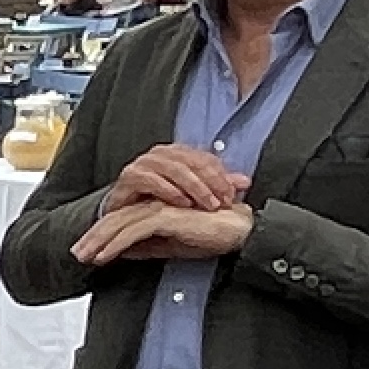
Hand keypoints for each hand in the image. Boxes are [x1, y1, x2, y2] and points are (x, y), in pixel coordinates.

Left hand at [71, 195, 256, 267]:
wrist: (239, 231)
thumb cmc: (212, 234)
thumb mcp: (173, 245)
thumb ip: (149, 246)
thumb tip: (125, 253)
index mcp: (155, 209)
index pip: (121, 220)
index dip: (101, 235)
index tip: (87, 251)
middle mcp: (153, 205)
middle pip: (114, 220)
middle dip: (92, 238)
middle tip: (76, 253)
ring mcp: (159, 209)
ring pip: (119, 224)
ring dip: (97, 242)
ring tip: (83, 257)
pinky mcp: (166, 216)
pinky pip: (133, 231)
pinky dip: (115, 244)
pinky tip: (103, 256)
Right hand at [106, 143, 246, 212]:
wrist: (124, 214)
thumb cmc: (157, 203)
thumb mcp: (193, 195)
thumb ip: (216, 185)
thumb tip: (244, 181)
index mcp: (177, 154)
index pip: (204, 158)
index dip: (221, 175)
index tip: (233, 194)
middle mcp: (161, 154)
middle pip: (191, 161)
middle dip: (210, 182)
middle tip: (221, 202)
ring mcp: (144, 163)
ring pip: (174, 168)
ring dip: (193, 187)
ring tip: (205, 204)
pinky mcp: (129, 177)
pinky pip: (150, 179)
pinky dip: (168, 190)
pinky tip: (181, 202)